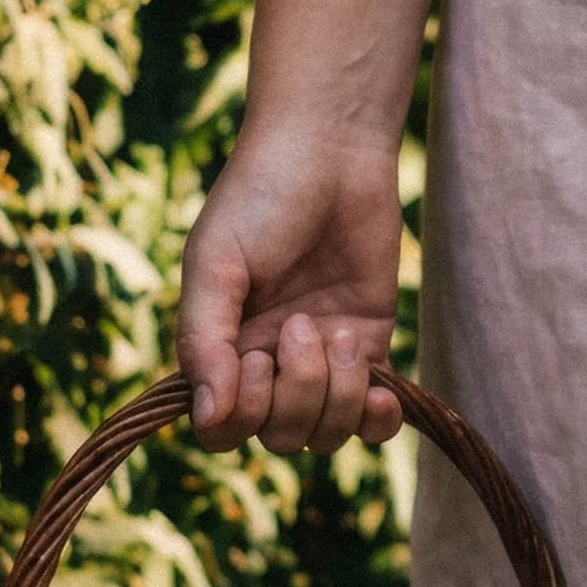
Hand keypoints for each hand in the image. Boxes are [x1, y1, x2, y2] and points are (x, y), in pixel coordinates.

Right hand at [172, 0, 449, 454]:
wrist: (329, 150)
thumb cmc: (259, 197)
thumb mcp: (214, 265)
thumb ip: (204, 340)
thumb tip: (209, 418)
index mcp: (218, 348)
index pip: (222, 429)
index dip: (242, 415)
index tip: (255, 359)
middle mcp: (266, 363)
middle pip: (279, 436)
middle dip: (297, 395)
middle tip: (301, 325)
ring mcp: (319, 360)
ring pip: (326, 434)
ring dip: (337, 398)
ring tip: (341, 338)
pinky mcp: (368, 346)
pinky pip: (371, 417)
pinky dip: (376, 422)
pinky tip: (382, 398)